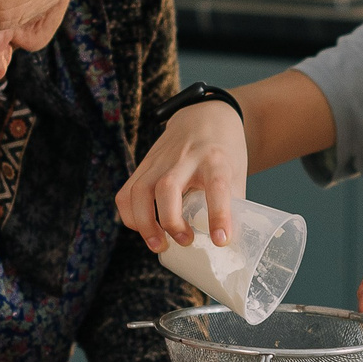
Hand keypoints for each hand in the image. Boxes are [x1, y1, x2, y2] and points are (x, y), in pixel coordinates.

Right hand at [118, 101, 246, 252]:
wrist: (205, 116)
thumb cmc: (224, 151)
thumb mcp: (237, 173)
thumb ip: (233, 206)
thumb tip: (231, 245)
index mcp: (216, 159)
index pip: (217, 186)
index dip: (219, 215)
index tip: (220, 241)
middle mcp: (186, 157)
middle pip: (168, 187)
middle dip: (171, 221)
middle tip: (184, 242)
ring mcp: (160, 160)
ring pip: (140, 190)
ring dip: (144, 222)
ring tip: (158, 244)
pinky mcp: (144, 165)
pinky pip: (126, 192)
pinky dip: (129, 215)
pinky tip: (142, 228)